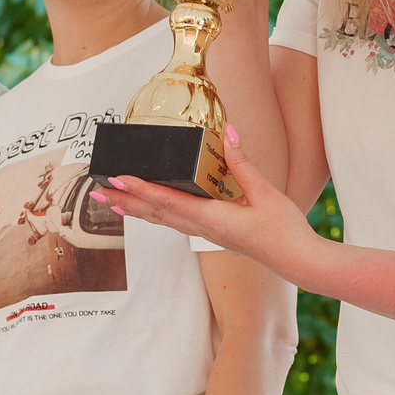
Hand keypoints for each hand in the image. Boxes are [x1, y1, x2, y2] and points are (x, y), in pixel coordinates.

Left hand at [105, 126, 315, 275]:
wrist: (297, 260)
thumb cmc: (283, 230)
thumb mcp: (265, 192)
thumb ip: (243, 163)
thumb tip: (228, 135)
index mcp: (212, 218)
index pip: (168, 201)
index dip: (141, 190)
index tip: (117, 180)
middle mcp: (203, 228)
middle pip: (155, 213)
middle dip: (125, 202)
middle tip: (96, 193)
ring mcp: (207, 233)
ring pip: (162, 219)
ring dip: (136, 209)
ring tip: (112, 202)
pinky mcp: (213, 234)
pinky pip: (175, 222)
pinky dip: (156, 213)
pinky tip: (150, 209)